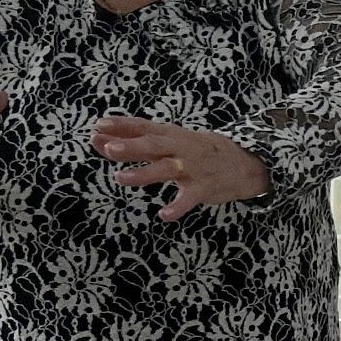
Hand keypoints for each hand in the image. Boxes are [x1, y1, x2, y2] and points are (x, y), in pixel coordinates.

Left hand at [92, 115, 270, 223]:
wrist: (244, 164)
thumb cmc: (197, 151)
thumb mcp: (168, 141)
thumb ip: (132, 140)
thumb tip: (96, 137)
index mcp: (171, 135)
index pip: (143, 126)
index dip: (122, 125)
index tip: (99, 125)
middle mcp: (181, 148)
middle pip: (154, 145)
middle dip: (132, 146)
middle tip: (109, 149)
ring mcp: (193, 168)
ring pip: (167, 169)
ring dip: (144, 173)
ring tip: (121, 178)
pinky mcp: (204, 188)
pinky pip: (189, 198)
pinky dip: (177, 207)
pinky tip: (164, 215)